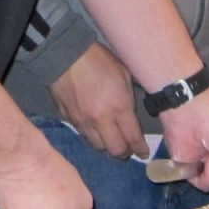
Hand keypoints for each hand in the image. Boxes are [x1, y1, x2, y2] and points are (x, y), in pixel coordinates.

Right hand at [49, 43, 145, 159]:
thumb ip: (129, 97)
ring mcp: (83, 122)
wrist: (64, 55)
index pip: (133, 138)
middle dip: (124, 152)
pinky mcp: (69, 119)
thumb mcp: (123, 73)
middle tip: (128, 147)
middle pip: (115, 150)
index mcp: (119, 107)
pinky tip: (95, 128)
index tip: (143, 153)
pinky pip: (83, 135)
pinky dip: (92, 135)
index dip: (140, 149)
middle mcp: (101, 120)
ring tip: (111, 139)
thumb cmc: (98, 60)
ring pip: (98, 146)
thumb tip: (131, 113)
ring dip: (107, 145)